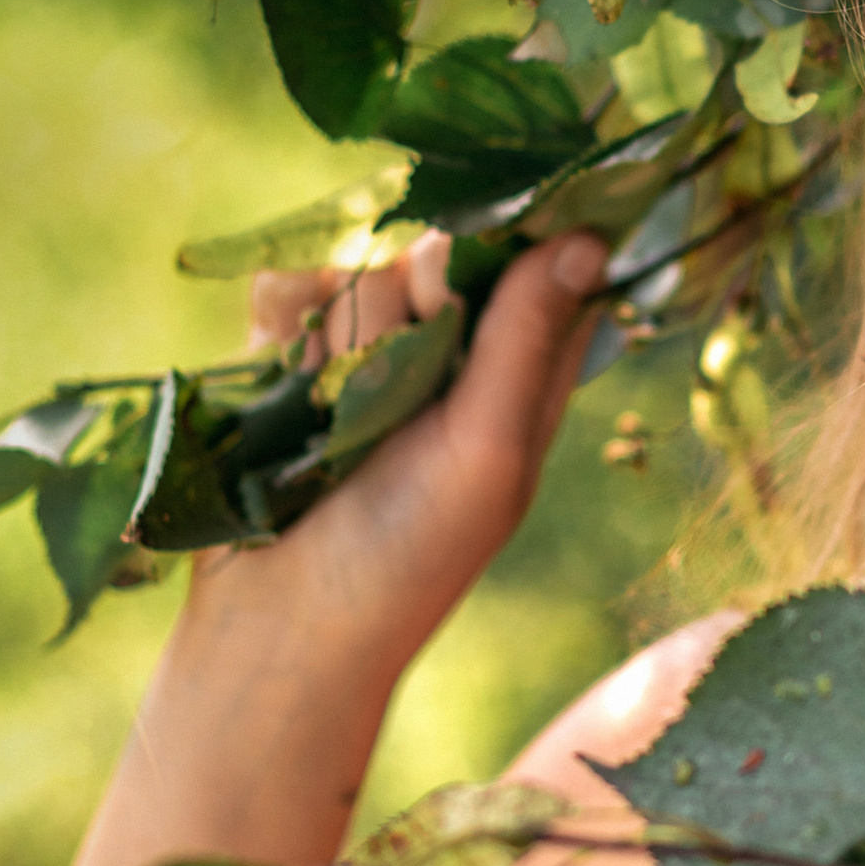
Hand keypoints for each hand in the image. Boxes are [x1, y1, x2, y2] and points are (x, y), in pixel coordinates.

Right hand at [188, 228, 608, 686]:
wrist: (277, 624)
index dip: (515, 242)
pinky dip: (278, 328)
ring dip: (339, 336)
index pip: (538, 268)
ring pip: (356, 271)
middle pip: (436, 255)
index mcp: (517, 381)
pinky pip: (285, 289)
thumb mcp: (487, 450)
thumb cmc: (408, 555)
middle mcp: (445, 360)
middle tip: (398, 375)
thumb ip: (526, 339)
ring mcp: (361, 356)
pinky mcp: (286, 359)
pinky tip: (283, 385)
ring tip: (332, 424)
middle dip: (411, 300)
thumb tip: (587, 241)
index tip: (480, 263)